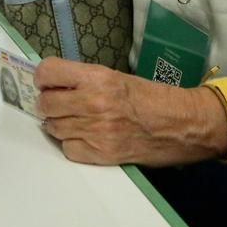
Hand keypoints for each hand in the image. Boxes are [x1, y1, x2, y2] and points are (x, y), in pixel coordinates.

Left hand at [35, 58, 226, 166]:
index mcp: (98, 77)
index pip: (48, 72)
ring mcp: (95, 130)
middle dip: (49, 104)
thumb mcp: (118, 77)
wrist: (182, 124)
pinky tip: (86, 137)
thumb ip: (85, 81)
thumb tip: (54, 85)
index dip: (44, 77)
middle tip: (61, 104)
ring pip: (53, 128)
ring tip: (77, 120)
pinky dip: (72, 144)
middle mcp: (92, 102)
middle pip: (45, 103)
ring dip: (60, 124)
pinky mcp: (100, 154)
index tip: (48, 82)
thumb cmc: (153, 97)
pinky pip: (67, 149)